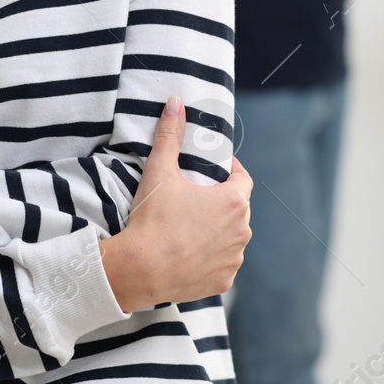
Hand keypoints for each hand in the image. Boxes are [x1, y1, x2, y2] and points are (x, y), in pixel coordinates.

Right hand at [99, 96, 252, 311]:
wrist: (140, 269)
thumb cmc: (152, 218)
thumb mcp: (160, 170)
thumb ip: (170, 135)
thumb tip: (176, 102)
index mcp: (233, 202)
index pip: (243, 179)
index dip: (230, 171)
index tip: (215, 170)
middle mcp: (242, 232)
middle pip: (237, 209)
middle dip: (221, 201)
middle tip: (195, 197)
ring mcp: (234, 259)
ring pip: (231, 238)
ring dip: (218, 231)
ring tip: (191, 226)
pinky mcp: (222, 281)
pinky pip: (222, 263)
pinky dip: (211, 257)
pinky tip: (190, 253)